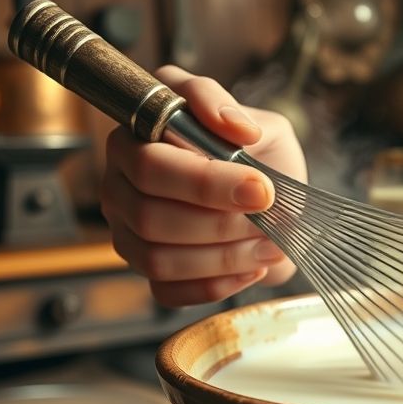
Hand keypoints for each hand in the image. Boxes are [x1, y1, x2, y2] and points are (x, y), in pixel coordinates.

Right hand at [99, 65, 304, 306]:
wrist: (280, 207)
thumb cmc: (262, 161)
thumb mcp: (262, 124)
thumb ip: (238, 113)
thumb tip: (238, 130)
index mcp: (139, 135)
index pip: (151, 164)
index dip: (206, 183)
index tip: (261, 189)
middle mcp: (122, 180)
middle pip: (148, 215)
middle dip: (219, 223)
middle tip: (269, 221)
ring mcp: (128, 227)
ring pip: (157, 259)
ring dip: (223, 258)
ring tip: (270, 246)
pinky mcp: (146, 268)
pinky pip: (167, 290)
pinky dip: (216, 285)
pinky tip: (251, 268)